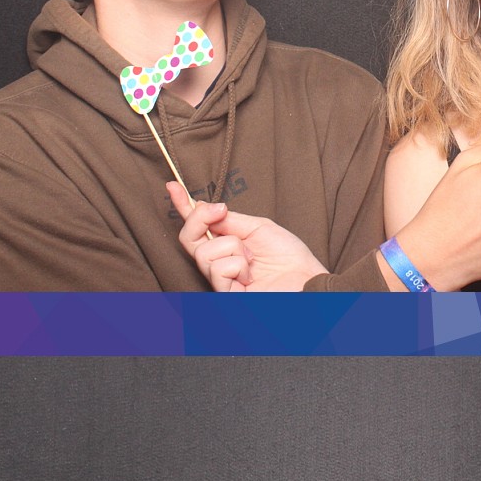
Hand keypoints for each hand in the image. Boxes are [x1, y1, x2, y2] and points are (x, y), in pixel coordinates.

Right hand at [170, 183, 325, 291]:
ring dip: (234, 248)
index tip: (173, 185)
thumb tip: (205, 208)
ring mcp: (220, 281)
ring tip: (253, 260)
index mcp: (226, 245)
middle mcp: (219, 263)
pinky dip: (238, 266)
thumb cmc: (289, 258)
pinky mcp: (224, 295)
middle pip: (188, 238)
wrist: (307, 281)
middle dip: (200, 218)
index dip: (184, 206)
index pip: (198, 227)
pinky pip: (218, 268)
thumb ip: (230, 220)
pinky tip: (251, 276)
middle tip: (219, 211)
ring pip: (205, 252)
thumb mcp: (258, 228)